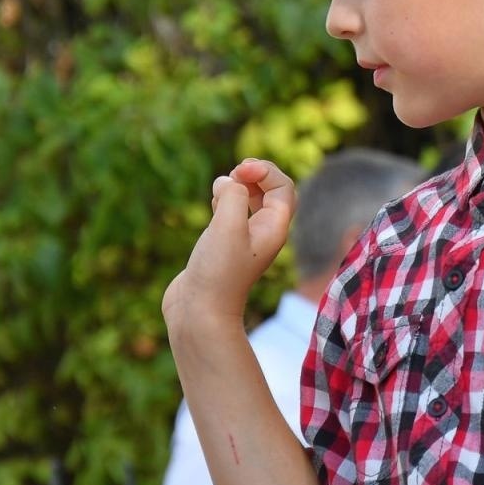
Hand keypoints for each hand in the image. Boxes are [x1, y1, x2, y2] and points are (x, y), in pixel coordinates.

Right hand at [163, 158, 296, 330]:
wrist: (200, 313)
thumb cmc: (218, 272)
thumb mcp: (227, 225)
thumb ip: (233, 196)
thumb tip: (228, 182)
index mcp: (274, 227)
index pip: (283, 186)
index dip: (264, 170)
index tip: (239, 170)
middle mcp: (264, 233)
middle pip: (272, 192)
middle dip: (256, 175)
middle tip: (234, 172)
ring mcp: (244, 241)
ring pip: (252, 203)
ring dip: (241, 186)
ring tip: (222, 184)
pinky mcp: (224, 247)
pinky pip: (233, 215)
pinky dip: (226, 201)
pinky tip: (213, 200)